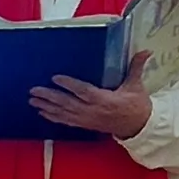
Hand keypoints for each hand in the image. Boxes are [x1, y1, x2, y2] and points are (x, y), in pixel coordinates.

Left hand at [27, 49, 154, 138]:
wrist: (138, 127)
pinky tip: (42, 112)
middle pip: (67, 103)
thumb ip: (136, 67)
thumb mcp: (137, 85)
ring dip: (46, 107)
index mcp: (105, 100)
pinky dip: (53, 117)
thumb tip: (145, 51)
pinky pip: (65, 121)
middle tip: (34, 90)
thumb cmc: (137, 105)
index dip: (69, 85)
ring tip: (32, 100)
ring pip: (63, 113)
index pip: (84, 91)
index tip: (55, 78)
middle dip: (49, 97)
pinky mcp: (85, 124)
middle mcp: (92, 110)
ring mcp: (87, 119)